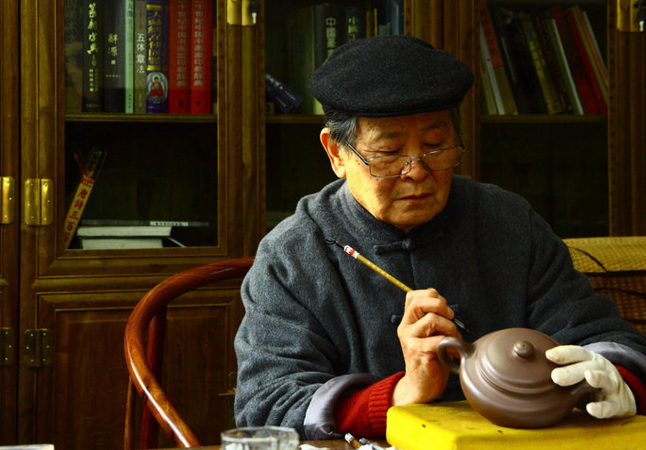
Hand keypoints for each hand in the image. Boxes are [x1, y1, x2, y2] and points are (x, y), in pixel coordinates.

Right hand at [393, 288, 458, 405]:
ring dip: (450, 327)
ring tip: (452, 339)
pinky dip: (451, 344)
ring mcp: (410, 340)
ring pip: (432, 319)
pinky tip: (452, 353)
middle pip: (420, 302)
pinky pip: (439, 340)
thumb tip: (447, 307)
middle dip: (441, 306)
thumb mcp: (429, 335)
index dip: (432, 296)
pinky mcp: (418, 352)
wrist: (421, 387)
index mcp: (408, 321)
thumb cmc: (431, 360)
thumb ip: (432, 319)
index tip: (443, 309)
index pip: (413, 296)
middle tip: (450, 318)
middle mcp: (406, 328)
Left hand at [546, 345, 635, 418]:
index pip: (576, 353)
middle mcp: (600, 369)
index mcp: (589, 359)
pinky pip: (610, 406)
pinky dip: (601, 408)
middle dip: (571, 371)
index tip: (548, 355)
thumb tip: (531, 368)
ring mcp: (611, 385)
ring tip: (589, 377)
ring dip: (597, 378)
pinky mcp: (617, 403)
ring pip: (604, 380)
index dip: (563, 353)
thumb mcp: (577, 372)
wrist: (621, 397)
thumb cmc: (588, 383)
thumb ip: (560, 370)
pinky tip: (591, 409)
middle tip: (555, 377)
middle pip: (586, 366)